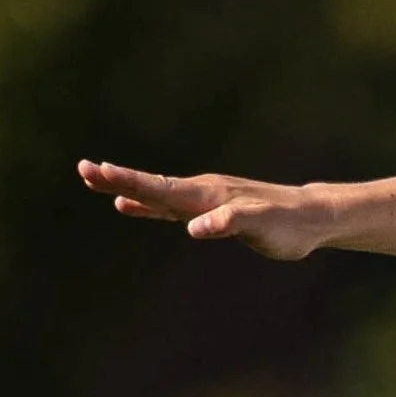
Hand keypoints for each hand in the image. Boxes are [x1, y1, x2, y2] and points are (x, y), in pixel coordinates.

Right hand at [78, 159, 328, 258]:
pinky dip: (147, 205)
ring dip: (126, 188)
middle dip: (117, 179)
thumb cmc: (289, 224)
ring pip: (157, 192)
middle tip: (83, 169)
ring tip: (95, 179)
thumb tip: (195, 227)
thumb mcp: (262, 226)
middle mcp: (202, 192)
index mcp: (208, 196)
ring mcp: (205, 199)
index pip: (160, 188)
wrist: (312, 217)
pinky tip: (130, 207)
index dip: (128, 182)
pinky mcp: (211, 211)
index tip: (98, 171)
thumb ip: (230, 223)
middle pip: (152, 185)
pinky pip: (170, 206)